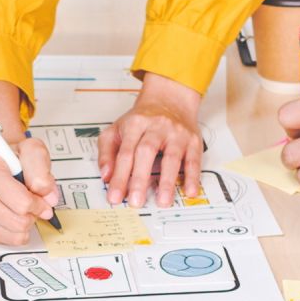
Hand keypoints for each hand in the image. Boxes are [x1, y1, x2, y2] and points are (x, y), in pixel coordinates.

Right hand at [0, 138, 58, 244]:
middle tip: (34, 204)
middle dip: (33, 215)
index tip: (42, 199)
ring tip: (22, 209)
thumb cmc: (13, 157)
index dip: (39, 203)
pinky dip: (13, 232)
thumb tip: (46, 195)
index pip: (22, 203)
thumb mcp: (33, 151)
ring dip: (24, 225)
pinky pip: (1, 240)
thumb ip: (42, 170)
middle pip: (17, 222)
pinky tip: (12, 216)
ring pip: (11, 235)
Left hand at [98, 72, 202, 207]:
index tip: (115, 196)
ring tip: (163, 201)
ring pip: (172, 157)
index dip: (119, 176)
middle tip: (136, 201)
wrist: (170, 99)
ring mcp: (177, 133)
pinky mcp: (193, 140)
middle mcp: (157, 127)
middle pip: (147, 153)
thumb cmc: (143, 119)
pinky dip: (192, 176)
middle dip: (140, 179)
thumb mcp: (117, 129)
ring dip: (167, 181)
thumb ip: (107, 152)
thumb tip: (106, 175)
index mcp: (135, 124)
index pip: (125, 153)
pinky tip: (189, 190)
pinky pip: (193, 159)